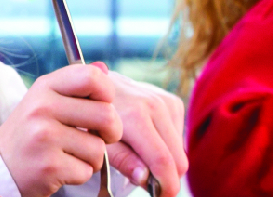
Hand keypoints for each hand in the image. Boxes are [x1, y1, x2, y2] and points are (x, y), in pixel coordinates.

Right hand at [0, 63, 121, 196]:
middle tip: (100, 136)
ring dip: (93, 157)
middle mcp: (42, 107)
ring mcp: (44, 136)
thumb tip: (104, 68)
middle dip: (112, 132)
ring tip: (72, 154)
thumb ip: (75, 85)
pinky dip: (80, 174)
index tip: (102, 105)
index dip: (107, 93)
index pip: (91, 77)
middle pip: (106, 115)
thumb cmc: (33, 131)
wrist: (2, 165)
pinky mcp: (49, 165)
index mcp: (45, 87)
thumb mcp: (46, 100)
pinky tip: (62, 168)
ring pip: (99, 148)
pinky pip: (86, 171)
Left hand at [100, 71, 185, 192]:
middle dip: (167, 177)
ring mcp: (165, 101)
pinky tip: (147, 140)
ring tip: (141, 157)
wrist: (91, 86)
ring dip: (167, 160)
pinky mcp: (171, 101)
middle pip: (178, 159)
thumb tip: (146, 178)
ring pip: (180, 149)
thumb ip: (122, 160)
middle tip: (149, 183)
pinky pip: (178, 136)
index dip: (166, 186)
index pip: (162, 160)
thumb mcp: (98, 142)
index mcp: (135, 116)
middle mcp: (154, 105)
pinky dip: (167, 145)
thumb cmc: (92, 118)